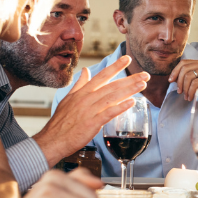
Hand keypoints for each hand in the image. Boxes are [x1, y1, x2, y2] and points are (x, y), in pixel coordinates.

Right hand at [35, 56, 149, 166]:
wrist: (53, 139)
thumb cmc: (61, 122)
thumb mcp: (68, 99)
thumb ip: (79, 84)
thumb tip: (85, 70)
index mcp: (82, 92)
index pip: (102, 75)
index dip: (115, 66)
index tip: (127, 58)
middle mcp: (87, 98)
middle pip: (112, 85)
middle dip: (130, 79)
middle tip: (145, 74)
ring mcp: (90, 110)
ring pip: (113, 97)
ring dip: (129, 90)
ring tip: (143, 85)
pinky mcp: (92, 123)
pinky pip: (108, 113)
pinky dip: (120, 107)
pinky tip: (132, 102)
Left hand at [169, 59, 197, 100]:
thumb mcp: (195, 82)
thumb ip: (185, 78)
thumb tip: (172, 78)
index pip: (184, 62)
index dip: (175, 71)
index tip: (170, 80)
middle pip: (185, 68)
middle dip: (179, 81)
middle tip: (179, 91)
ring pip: (189, 76)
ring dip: (185, 88)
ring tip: (186, 96)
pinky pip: (194, 84)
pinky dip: (190, 92)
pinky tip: (190, 97)